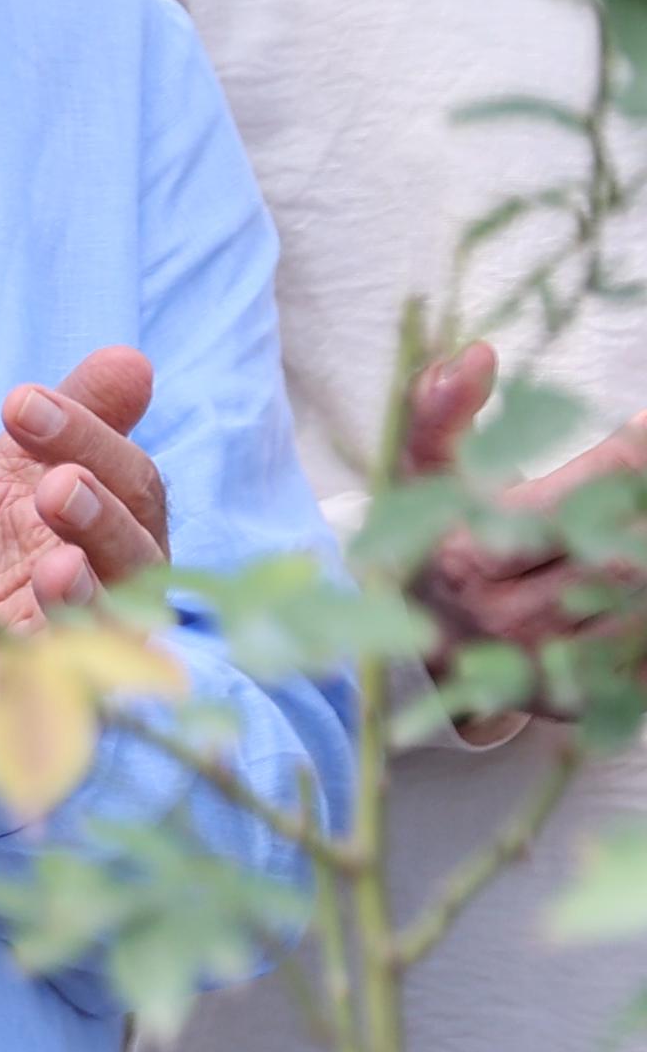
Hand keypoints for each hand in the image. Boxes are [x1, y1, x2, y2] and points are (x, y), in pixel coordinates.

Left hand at [0, 348, 163, 750]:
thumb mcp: (9, 480)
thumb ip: (73, 421)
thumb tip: (131, 361)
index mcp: (114, 541)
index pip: (129, 485)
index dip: (87, 440)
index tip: (20, 402)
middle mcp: (112, 605)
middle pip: (135, 558)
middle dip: (99, 518)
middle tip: (55, 485)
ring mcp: (76, 668)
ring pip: (104, 638)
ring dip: (83, 600)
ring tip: (56, 566)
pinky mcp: (19, 723)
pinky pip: (37, 712)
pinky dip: (23, 688)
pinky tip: (2, 668)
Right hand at [402, 340, 646, 685]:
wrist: (432, 644)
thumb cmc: (438, 542)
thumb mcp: (426, 476)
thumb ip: (437, 414)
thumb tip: (476, 354)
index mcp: (467, 559)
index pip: (582, 494)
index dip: (630, 451)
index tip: (640, 427)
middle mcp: (507, 618)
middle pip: (624, 550)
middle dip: (642, 507)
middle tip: (640, 475)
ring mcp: (549, 664)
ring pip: (637, 591)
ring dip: (643, 546)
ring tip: (633, 521)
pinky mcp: (587, 696)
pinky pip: (642, 643)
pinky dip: (644, 605)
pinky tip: (629, 579)